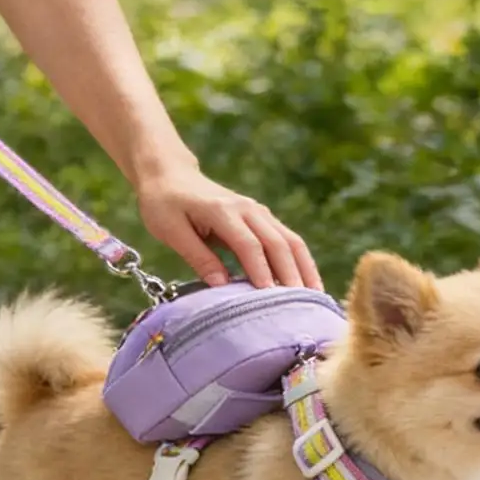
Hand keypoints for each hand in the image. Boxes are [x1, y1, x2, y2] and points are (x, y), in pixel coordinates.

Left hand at [136, 166, 321, 291]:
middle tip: (300, 305)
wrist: (170, 174)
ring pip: (290, 239)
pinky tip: (307, 281)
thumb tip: (221, 285)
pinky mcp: (261, 217)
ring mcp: (257, 211)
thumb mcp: (170, 231)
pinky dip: (300, 260)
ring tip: (314, 297)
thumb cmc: (164, 204)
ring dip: (304, 267)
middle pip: (277, 242)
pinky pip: (287, 239)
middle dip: (291, 274)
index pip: (248, 243)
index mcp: (222, 210)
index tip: (269, 296)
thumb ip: (198, 256)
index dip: (260, 270)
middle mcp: (246, 208)